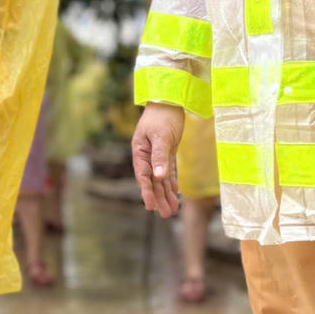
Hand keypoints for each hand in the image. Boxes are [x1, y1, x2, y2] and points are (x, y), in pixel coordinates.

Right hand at [131, 102, 183, 218]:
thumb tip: (158, 177)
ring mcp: (157, 153)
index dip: (147, 191)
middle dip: (159, 197)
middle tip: (166, 215)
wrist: (170, 98)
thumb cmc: (163, 115)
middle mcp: (147, 154)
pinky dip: (171, 181)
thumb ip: (160, 157)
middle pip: (153, 180)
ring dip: (166, 192)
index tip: (150, 206)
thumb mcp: (162, 136)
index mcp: (140, 151)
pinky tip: (175, 192)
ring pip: (161, 177)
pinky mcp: (167, 150)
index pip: (143, 175)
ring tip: (172, 209)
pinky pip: (168, 169)